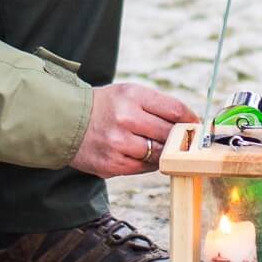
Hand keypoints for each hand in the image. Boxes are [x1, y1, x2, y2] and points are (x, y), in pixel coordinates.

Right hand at [70, 83, 196, 177]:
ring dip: (164, 152)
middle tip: (184, 139)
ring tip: (158, 145)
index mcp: (132, 96)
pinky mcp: (112, 164)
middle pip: (169, 133)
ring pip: (159, 153)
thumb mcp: (129, 94)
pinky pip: (144, 167)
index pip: (175, 109)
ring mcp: (118, 143)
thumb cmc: (105, 107)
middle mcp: (125, 118)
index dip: (190, 119)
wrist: (65, 122)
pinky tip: (142, 154)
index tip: (196, 124)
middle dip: (179, 137)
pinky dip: (149, 163)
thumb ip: (158, 106)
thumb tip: (190, 123)